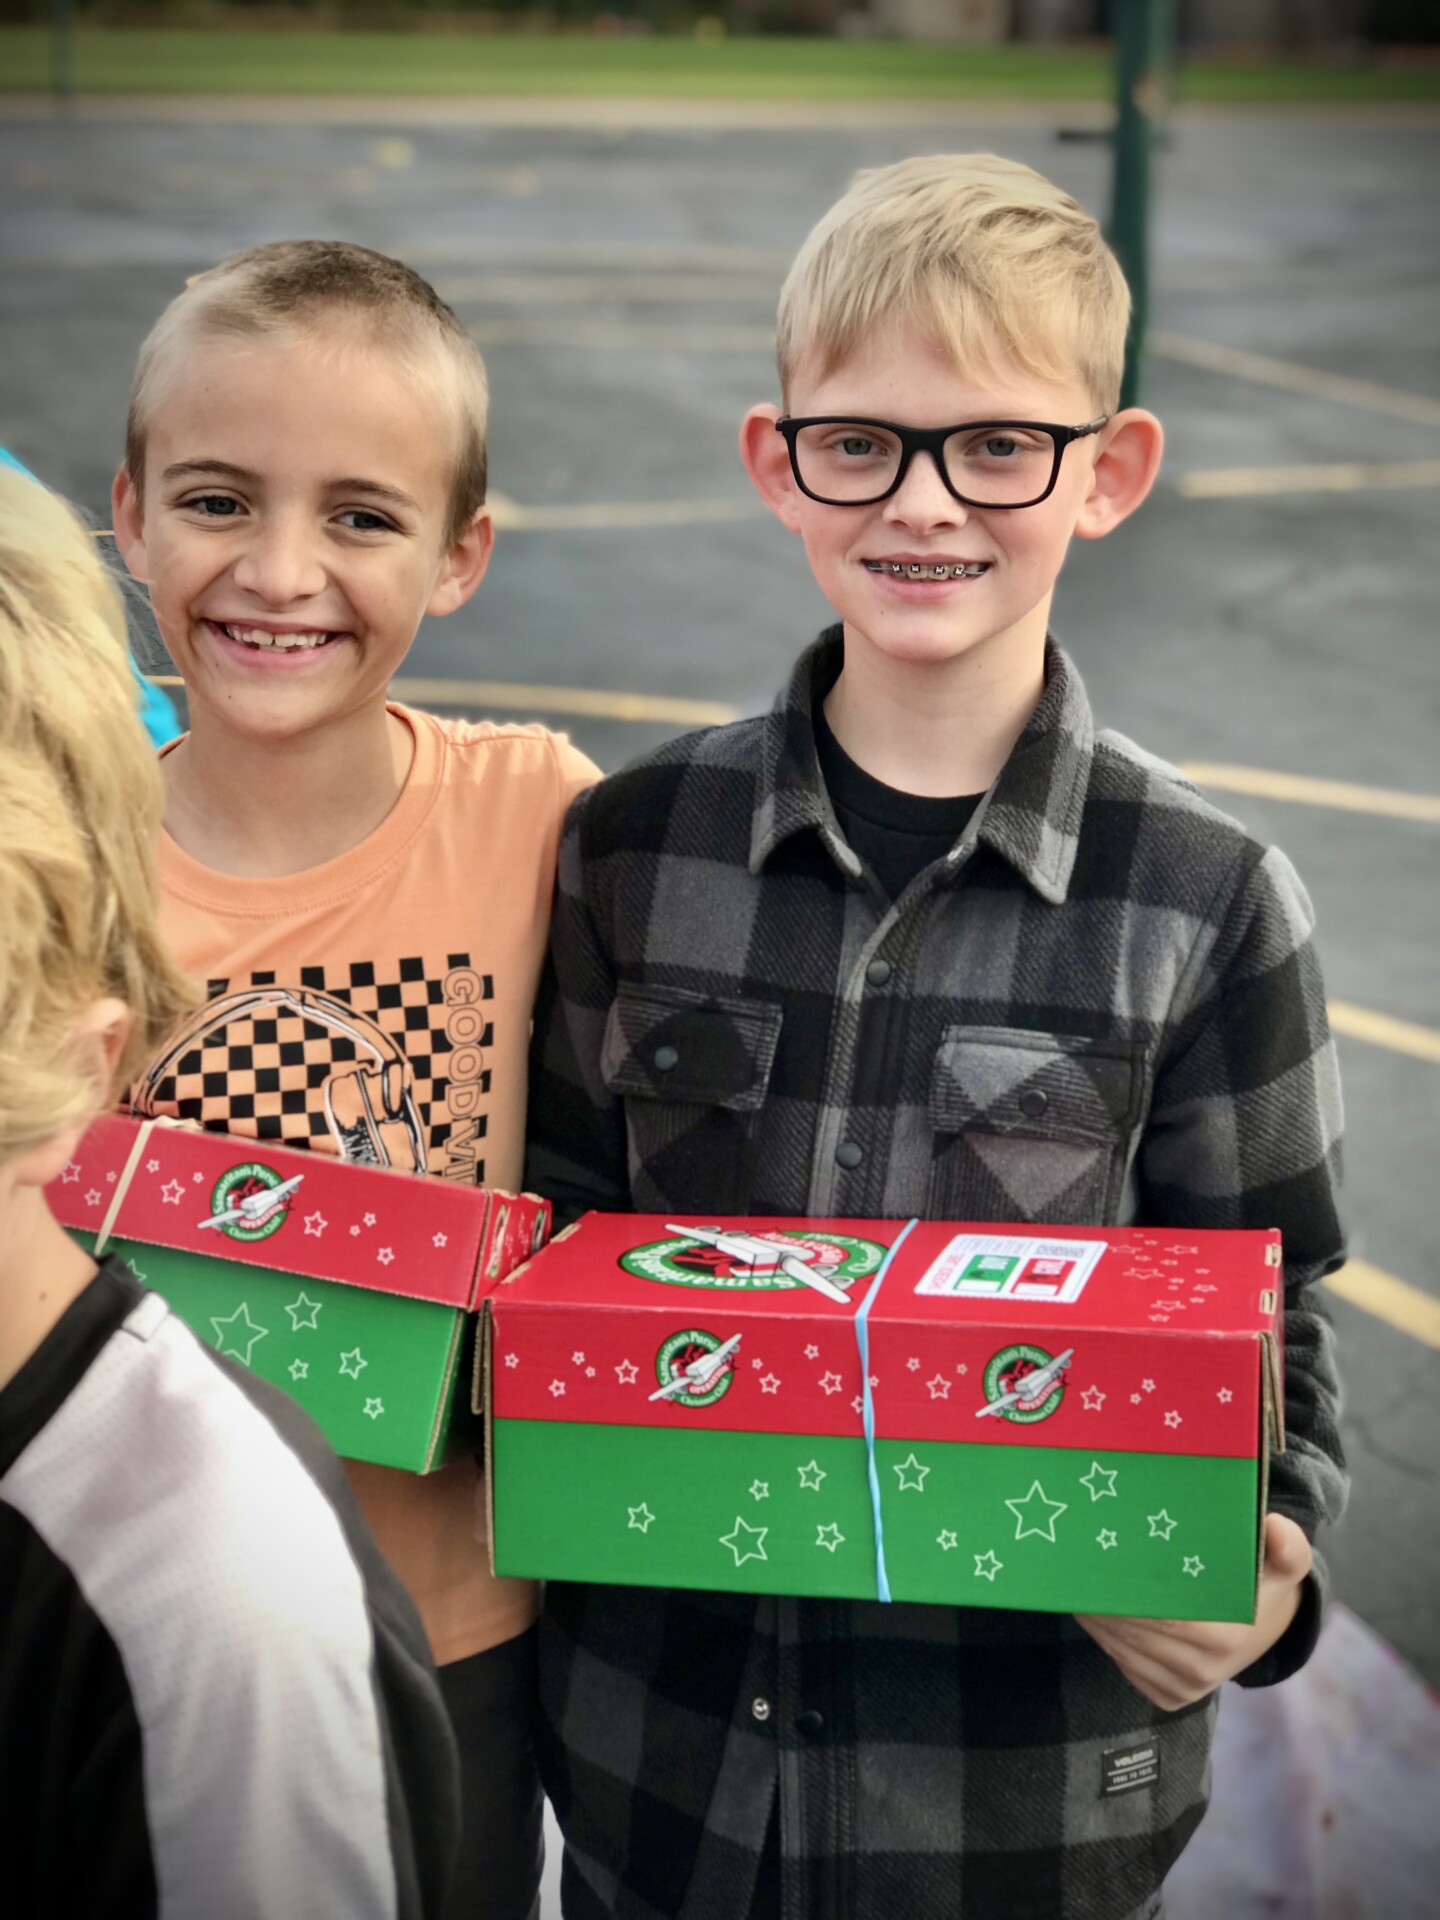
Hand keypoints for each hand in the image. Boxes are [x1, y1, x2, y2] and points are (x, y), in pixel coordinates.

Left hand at [1075, 1513, 1311, 1710]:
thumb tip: (1275, 1528)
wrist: (1267, 1628)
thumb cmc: (1265, 1583)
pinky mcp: (1167, 1696)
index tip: (1098, 1556)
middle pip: (1132, 1629)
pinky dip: (1102, 1634)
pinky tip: (1090, 1606)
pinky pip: (1122, 1662)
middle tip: (1075, 1560)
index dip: (1125, 1586)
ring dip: (1093, 1614)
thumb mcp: (1285, 1562)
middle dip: (1100, 1595)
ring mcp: (1182, 1688)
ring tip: (1075, 1578)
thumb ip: (1287, 1546)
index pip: (1160, 1613)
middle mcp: (1202, 1669)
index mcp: (1226, 1636)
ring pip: (1120, 1646)